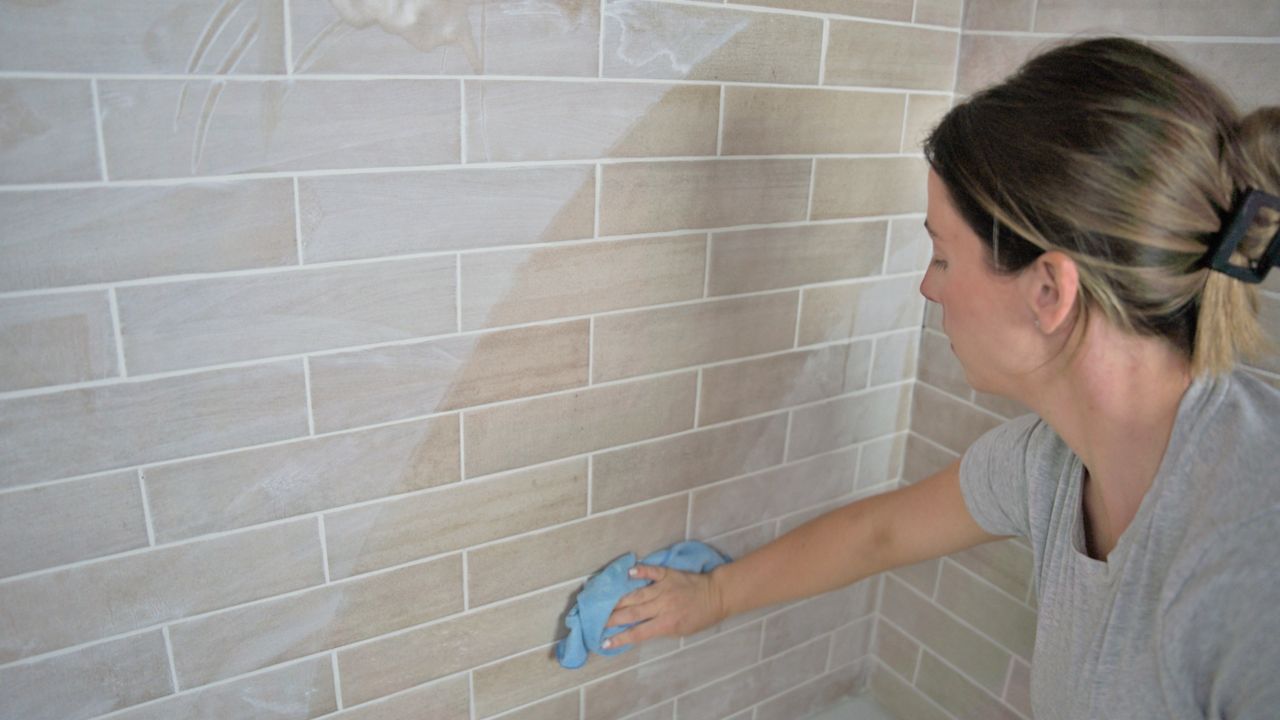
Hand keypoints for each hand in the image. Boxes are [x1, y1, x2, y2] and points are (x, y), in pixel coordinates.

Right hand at [602, 564, 726, 648]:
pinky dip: (639, 571)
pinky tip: (627, 573)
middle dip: (613, 618)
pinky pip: (651, 571)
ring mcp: (664, 588)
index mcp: (667, 623)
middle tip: (597, 622)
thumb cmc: (700, 617)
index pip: (638, 633)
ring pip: (637, 594)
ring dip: (619, 600)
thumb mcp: (681, 631)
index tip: (605, 642)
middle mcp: (663, 606)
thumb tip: (637, 629)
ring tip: (603, 604)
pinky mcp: (668, 574)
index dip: (620, 638)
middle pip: (633, 613)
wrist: (717, 596)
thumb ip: (660, 629)